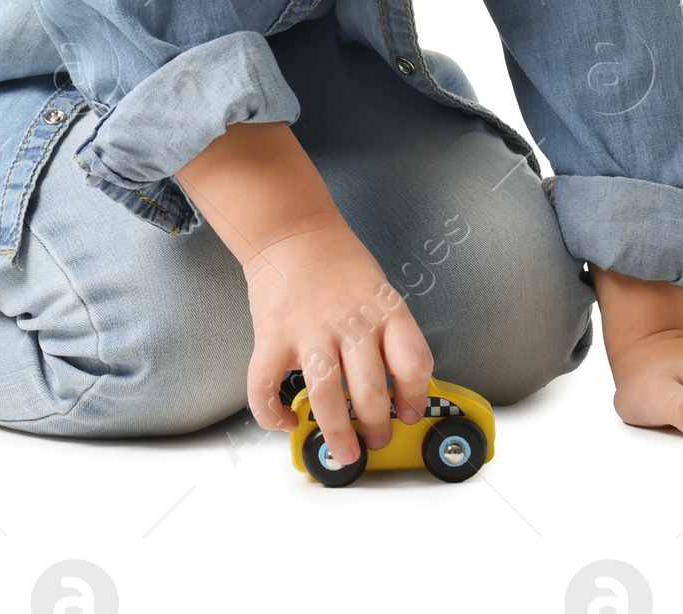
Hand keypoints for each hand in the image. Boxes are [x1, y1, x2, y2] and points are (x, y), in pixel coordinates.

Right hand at [243, 211, 433, 465]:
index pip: (414, 362)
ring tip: (344, 453)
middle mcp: (351, 322)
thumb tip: (398, 387)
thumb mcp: (380, 290)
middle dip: (376, 427)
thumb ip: (389, 333)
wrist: (292, 230)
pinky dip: (272, 415)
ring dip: (337, 435)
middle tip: (375, 439)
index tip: (409, 413)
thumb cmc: (339, 263)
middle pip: (371, 390)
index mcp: (384, 310)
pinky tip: (286, 421)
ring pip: (327, 397)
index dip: (416, 396)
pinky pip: (267, 388)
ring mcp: (310, 330)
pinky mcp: (273, 336)